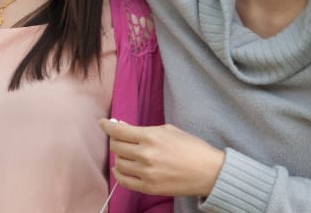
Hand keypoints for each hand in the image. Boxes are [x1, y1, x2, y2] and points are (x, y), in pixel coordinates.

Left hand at [99, 118, 224, 197]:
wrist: (208, 171)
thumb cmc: (191, 147)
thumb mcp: (168, 130)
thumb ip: (144, 130)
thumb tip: (124, 128)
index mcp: (151, 136)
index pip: (119, 131)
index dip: (107, 126)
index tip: (102, 123)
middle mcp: (146, 154)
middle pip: (116, 146)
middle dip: (115, 140)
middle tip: (119, 138)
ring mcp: (146, 172)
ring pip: (119, 163)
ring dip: (119, 156)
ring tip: (126, 153)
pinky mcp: (149, 187)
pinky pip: (124, 181)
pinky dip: (119, 173)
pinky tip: (121, 168)